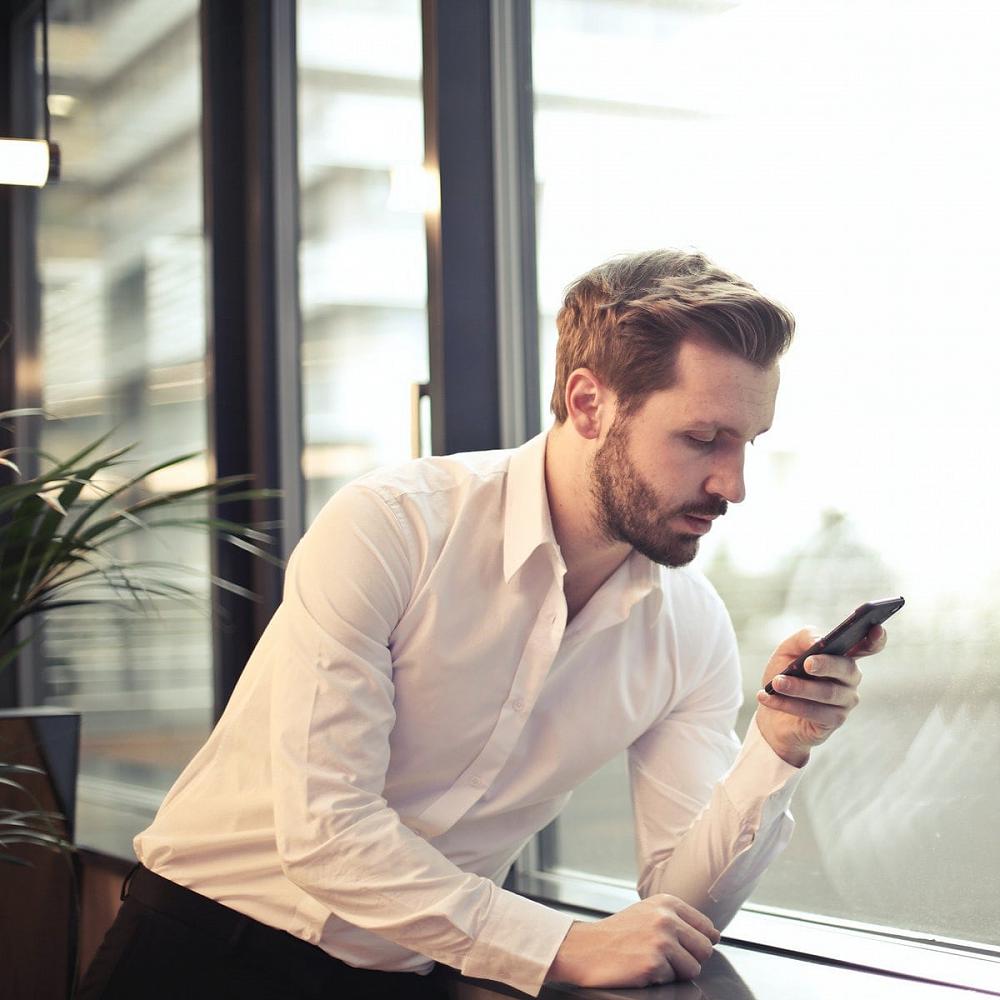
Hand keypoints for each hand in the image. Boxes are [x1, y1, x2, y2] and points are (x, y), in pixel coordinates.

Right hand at [546, 893, 719, 987]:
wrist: (585, 948)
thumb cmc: (617, 933)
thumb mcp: (648, 913)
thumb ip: (679, 920)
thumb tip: (713, 936)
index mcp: (667, 903)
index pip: (707, 927)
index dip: (697, 943)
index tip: (683, 946)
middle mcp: (666, 918)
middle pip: (705, 949)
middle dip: (689, 958)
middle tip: (664, 957)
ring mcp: (661, 941)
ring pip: (693, 968)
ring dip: (675, 971)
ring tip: (651, 961)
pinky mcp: (654, 964)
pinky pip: (673, 980)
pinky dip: (659, 979)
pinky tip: (640, 968)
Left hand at [755, 625, 886, 766]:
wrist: (771, 712)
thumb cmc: (785, 675)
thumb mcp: (787, 650)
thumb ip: (804, 638)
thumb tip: (820, 640)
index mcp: (843, 655)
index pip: (868, 645)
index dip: (876, 637)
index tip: (877, 626)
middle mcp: (850, 678)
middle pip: (847, 668)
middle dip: (826, 664)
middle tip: (807, 663)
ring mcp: (845, 701)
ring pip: (828, 693)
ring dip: (799, 687)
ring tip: (776, 682)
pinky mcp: (833, 721)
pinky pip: (814, 712)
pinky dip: (787, 704)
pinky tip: (767, 697)